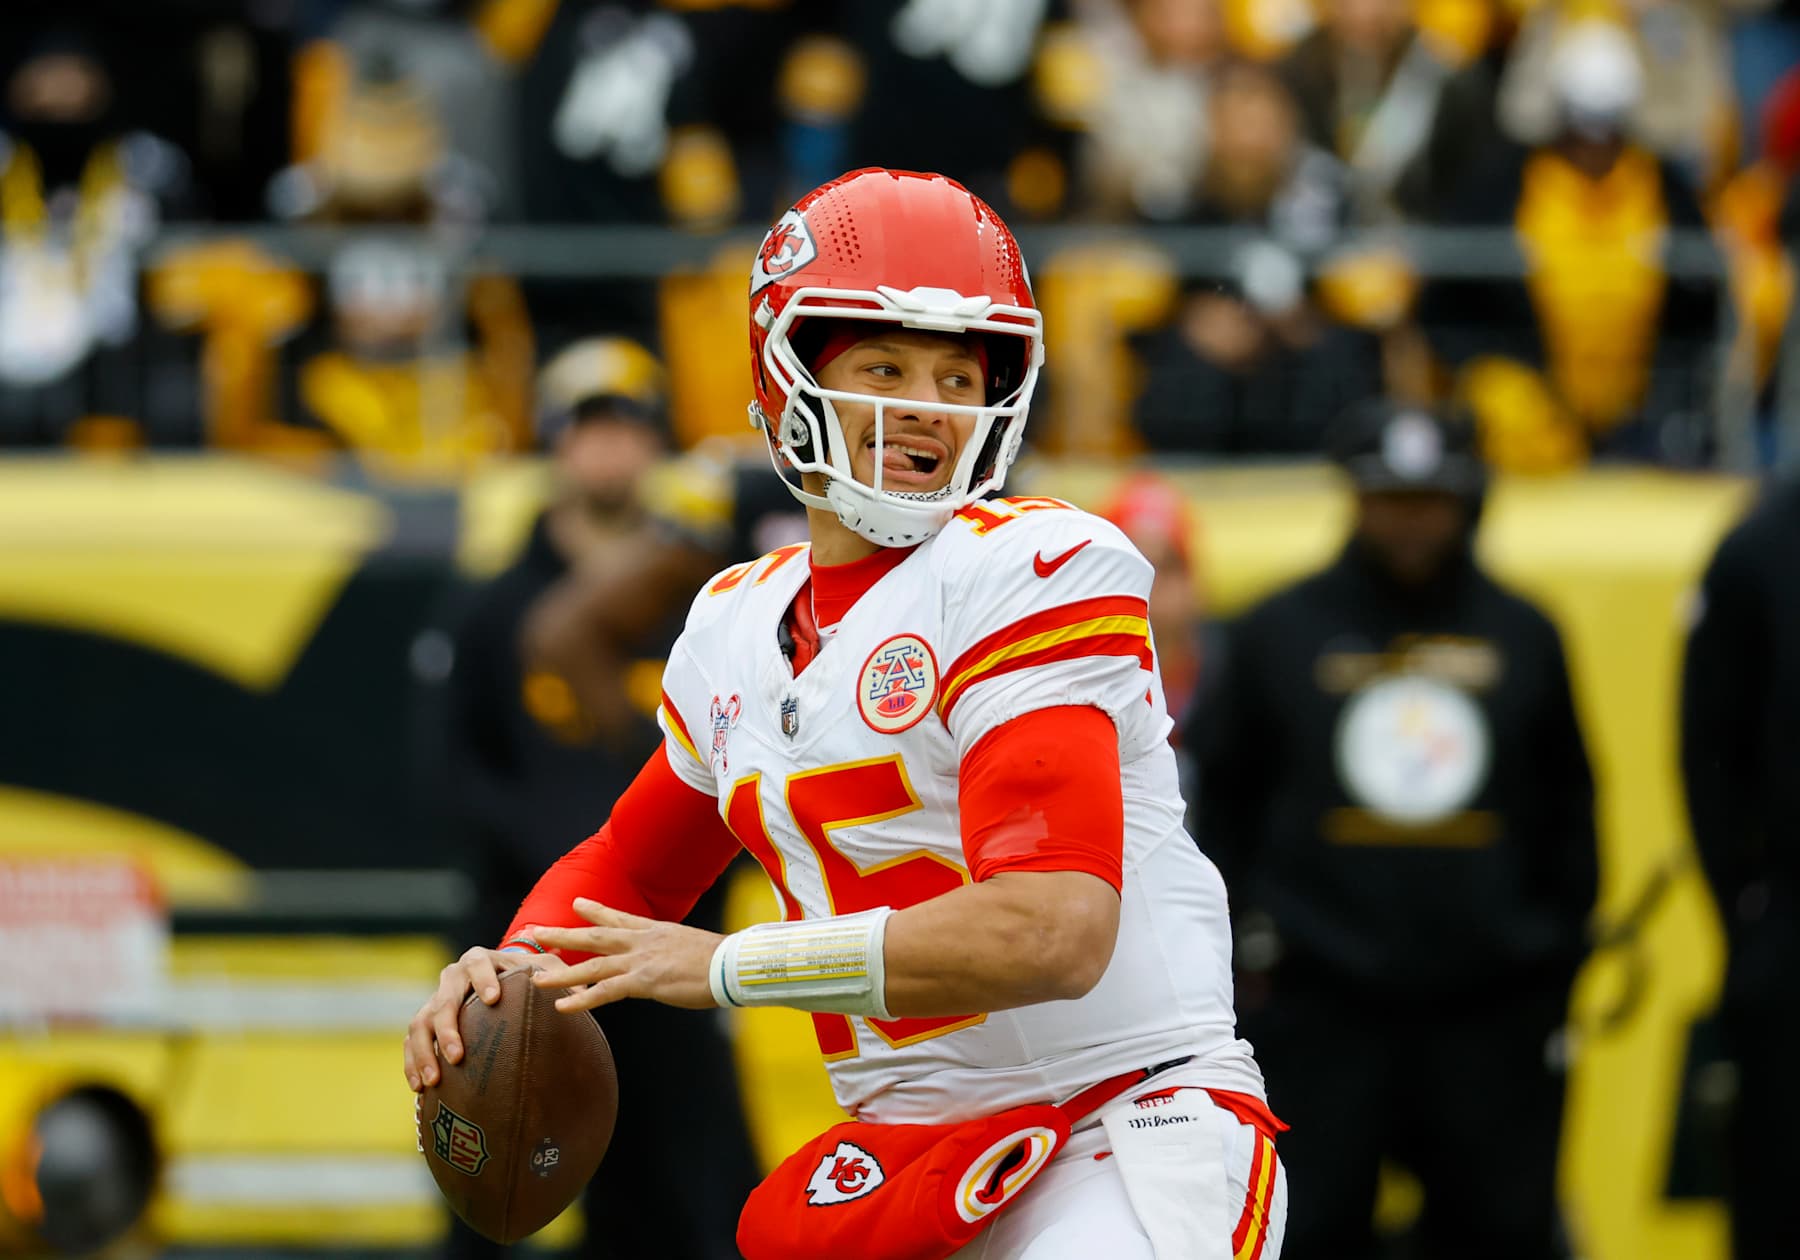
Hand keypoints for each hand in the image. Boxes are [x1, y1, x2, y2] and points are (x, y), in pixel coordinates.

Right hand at [402, 946, 550, 1091]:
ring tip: (434, 1080)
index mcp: (480, 959)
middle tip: (458, 1055)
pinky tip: (421, 1089)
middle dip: (447, 1028)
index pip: (477, 963)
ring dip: (424, 1052)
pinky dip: (413, 1064)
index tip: (493, 999)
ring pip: (420, 1023)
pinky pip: (412, 1043)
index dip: (483, 979)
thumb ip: (560, 977)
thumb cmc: (528, 976)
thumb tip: (581, 994)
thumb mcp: (547, 970)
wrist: (499, 981)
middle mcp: (452, 977)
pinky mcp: (426, 1024)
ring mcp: (435, 1000)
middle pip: (443, 1000)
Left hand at [531, 898, 723, 1012]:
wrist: (733, 963)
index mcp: (656, 931)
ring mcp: (640, 960)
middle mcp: (643, 942)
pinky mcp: (644, 981)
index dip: (596, 911)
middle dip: (562, 935)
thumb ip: (676, 952)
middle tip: (535, 931)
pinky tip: (561, 1005)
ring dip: (561, 972)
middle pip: (594, 936)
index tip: (576, 904)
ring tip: (535, 978)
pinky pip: (605, 991)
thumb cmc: (722, 960)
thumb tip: (676, 960)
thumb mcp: (693, 947)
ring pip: (591, 965)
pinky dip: (581, 999)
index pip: (619, 918)